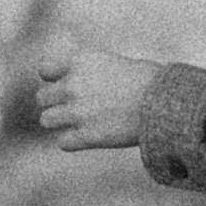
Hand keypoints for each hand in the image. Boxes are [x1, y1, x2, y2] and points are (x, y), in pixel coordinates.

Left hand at [34, 39, 158, 150]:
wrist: (164, 102)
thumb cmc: (149, 81)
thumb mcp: (115, 64)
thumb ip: (92, 73)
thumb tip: (84, 85)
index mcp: (80, 62)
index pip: (44, 70)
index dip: (51, 79)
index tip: (62, 84)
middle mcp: (73, 86)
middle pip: (42, 98)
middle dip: (55, 103)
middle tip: (73, 107)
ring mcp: (77, 112)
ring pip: (46, 120)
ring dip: (60, 122)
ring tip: (78, 123)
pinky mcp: (86, 136)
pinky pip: (63, 142)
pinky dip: (72, 141)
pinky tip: (88, 137)